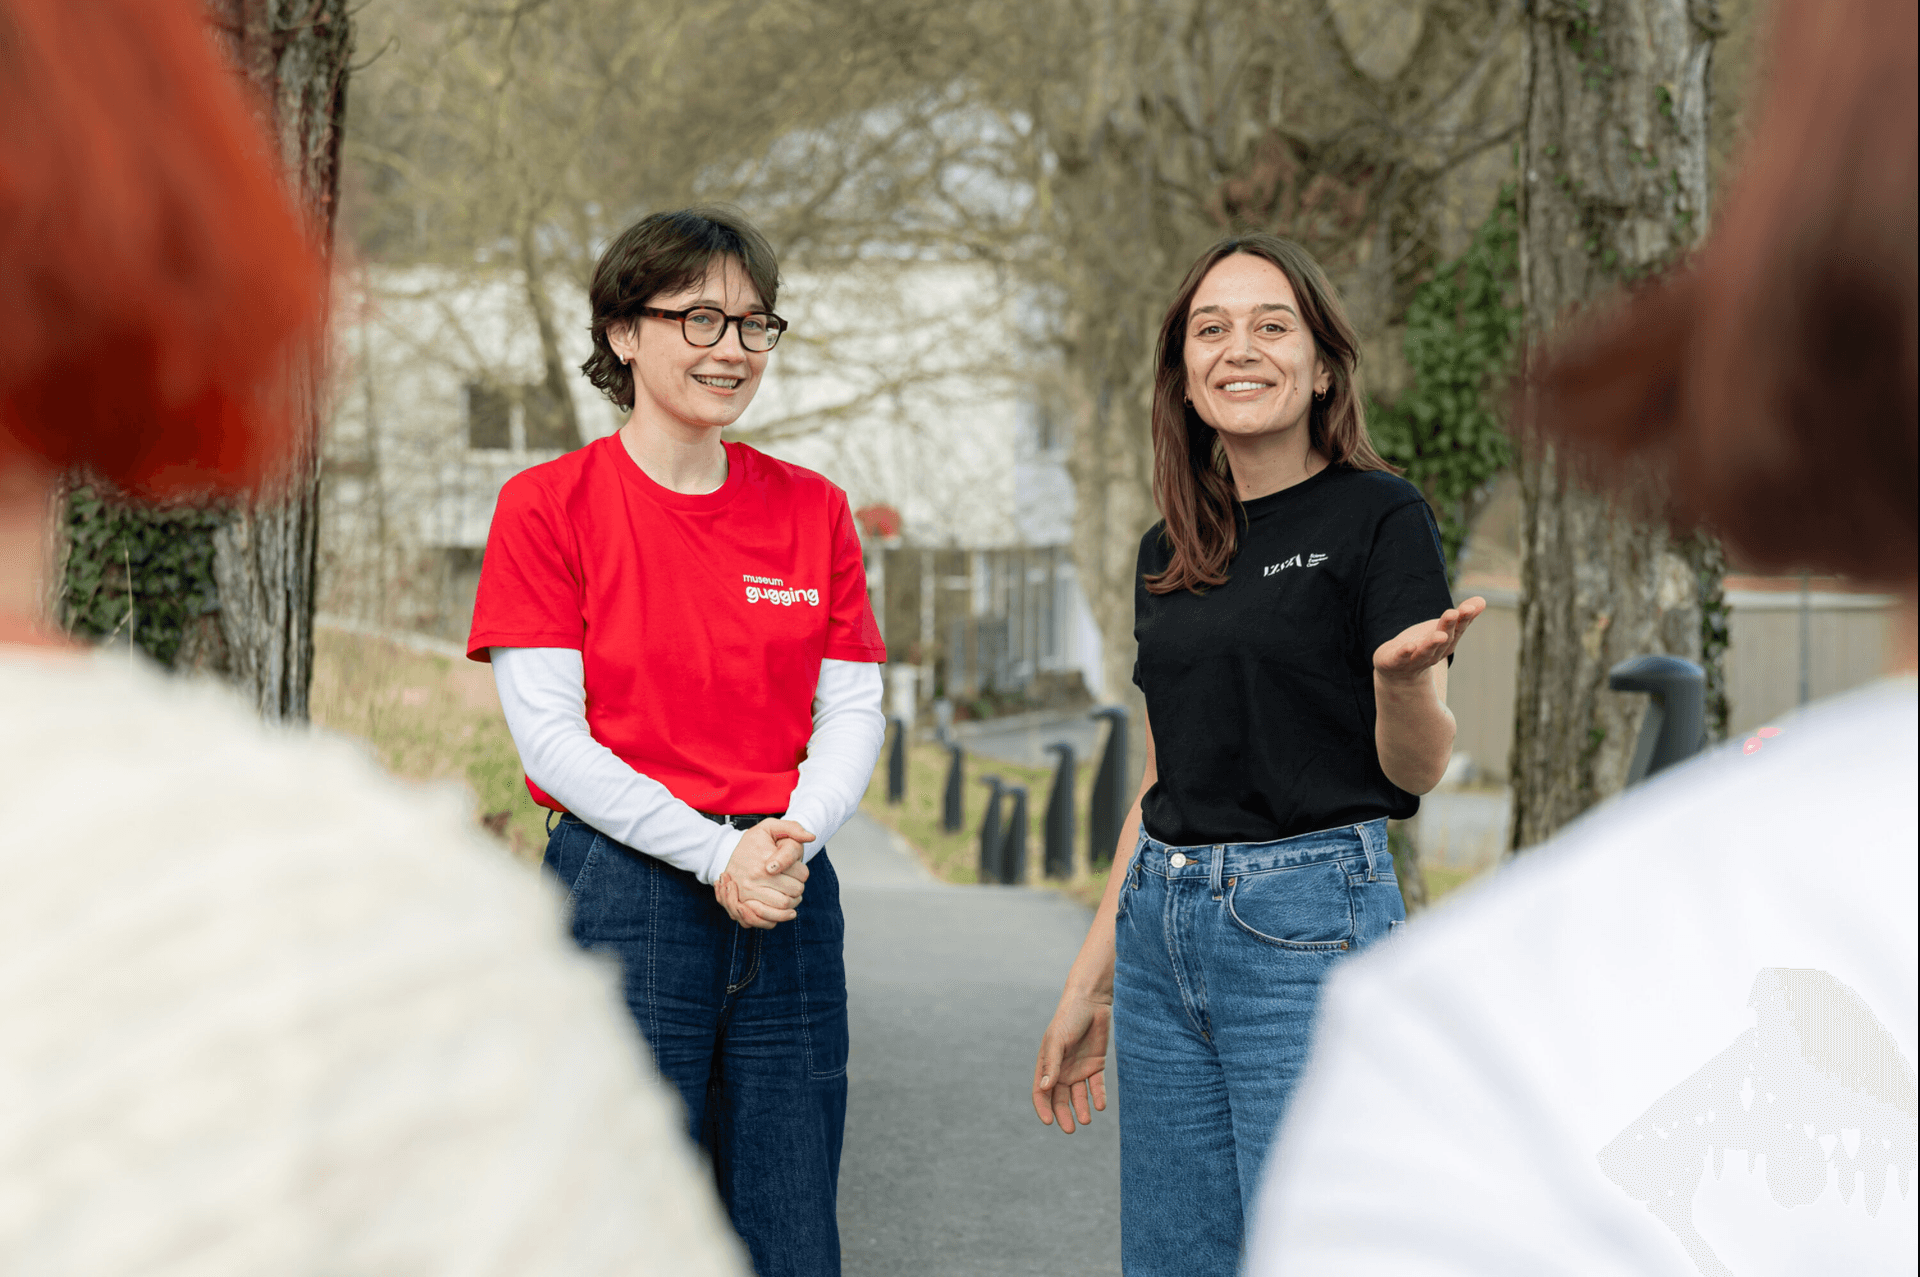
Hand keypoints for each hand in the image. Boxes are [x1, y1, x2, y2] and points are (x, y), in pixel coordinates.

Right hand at [714, 819, 813, 929]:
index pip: (802, 874)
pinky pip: (767, 919)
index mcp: (766, 860)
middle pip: (795, 891)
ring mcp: (748, 893)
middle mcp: (756, 878)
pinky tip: (784, 910)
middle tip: (793, 882)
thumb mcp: (770, 827)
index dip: (803, 872)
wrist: (727, 853)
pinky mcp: (743, 905)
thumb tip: (811, 837)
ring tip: (791, 895)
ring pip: (784, 906)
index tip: (796, 868)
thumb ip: (793, 828)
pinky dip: (779, 917)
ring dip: (792, 903)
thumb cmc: (753, 842)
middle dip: (799, 887)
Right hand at [1032, 991, 1111, 1132]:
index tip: (1050, 1122)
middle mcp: (1062, 1069)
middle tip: (1071, 1129)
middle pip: (1060, 1098)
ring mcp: (1079, 1068)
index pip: (1041, 1092)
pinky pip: (1096, 1086)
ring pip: (1079, 1096)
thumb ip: (1052, 1064)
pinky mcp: (1096, 1065)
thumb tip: (1044, 1088)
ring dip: (1082, 1109)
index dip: (1043, 1108)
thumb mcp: (1057, 1040)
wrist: (1091, 1001)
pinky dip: (1098, 1096)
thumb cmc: (1068, 1018)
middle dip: (1064, 1114)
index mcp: (1047, 1064)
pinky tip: (1100, 1106)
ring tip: (1087, 1120)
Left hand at [1372, 596, 1485, 683]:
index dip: (1463, 619)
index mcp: (1445, 644)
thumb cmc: (1423, 645)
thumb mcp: (1441, 629)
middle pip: (1443, 639)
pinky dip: (1405, 653)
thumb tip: (1482, 600)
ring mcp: (1415, 660)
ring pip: (1425, 652)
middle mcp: (1433, 654)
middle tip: (1453, 613)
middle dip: (1448, 626)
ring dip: (1432, 643)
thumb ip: (1460, 617)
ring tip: (1439, 635)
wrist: (1398, 671)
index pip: (1457, 630)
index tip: (1469, 607)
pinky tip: (1409, 646)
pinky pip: (1401, 658)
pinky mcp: (1396, 663)